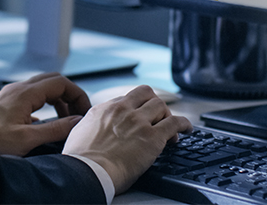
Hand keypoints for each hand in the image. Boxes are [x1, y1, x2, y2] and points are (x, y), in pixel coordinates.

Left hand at [0, 72, 90, 155]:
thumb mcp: (27, 139)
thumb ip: (55, 129)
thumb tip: (77, 121)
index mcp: (25, 93)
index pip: (61, 82)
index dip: (77, 95)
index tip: (84, 111)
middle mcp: (18, 88)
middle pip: (53, 80)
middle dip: (69, 95)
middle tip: (77, 113)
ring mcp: (10, 93)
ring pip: (42, 87)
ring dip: (57, 100)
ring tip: (64, 119)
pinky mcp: (5, 102)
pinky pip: (31, 96)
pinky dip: (44, 104)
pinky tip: (45, 122)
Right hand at [62, 85, 192, 193]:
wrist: (88, 172)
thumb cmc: (81, 161)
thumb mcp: (79, 133)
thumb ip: (91, 125)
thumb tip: (93, 129)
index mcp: (104, 109)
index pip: (127, 99)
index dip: (136, 108)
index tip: (140, 116)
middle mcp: (123, 110)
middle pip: (146, 94)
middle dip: (153, 105)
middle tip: (157, 117)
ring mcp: (139, 122)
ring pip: (161, 106)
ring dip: (167, 115)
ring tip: (171, 127)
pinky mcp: (153, 137)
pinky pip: (175, 123)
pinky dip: (184, 124)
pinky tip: (187, 129)